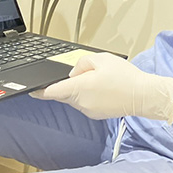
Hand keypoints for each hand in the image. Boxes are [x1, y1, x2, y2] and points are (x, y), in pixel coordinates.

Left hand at [30, 52, 172, 122]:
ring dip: (78, 89)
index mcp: (79, 87)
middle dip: (66, 83)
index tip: (30, 89)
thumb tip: (74, 72)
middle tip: (83, 72)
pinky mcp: (95, 114)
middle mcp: (80, 102)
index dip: (38, 90)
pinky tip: (102, 88)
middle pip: (63, 93)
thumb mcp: (102, 58)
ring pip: (74, 98)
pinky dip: (87, 95)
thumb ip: (82, 63)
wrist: (142, 95)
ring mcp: (88, 110)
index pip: (51, 91)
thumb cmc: (125, 76)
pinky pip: (84, 103)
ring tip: (99, 79)